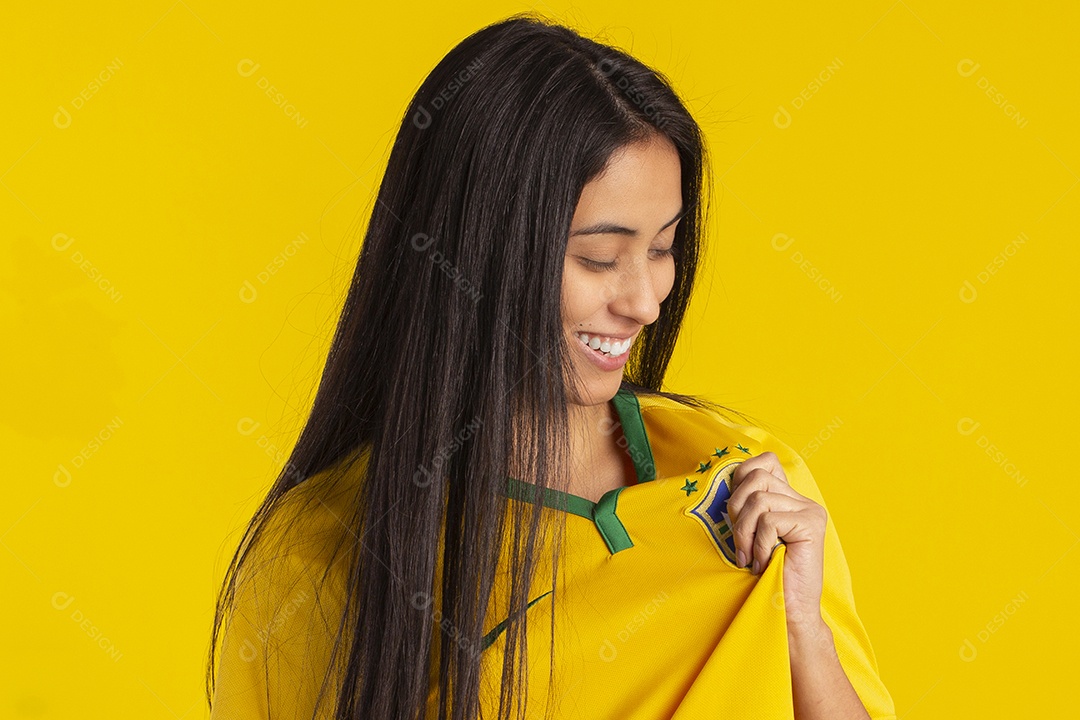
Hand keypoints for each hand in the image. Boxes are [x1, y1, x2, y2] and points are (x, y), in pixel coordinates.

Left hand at [727, 451, 827, 628]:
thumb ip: (746, 507)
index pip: (764, 462)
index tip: (735, 512)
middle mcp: (803, 501)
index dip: (742, 478)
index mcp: (789, 498)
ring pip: (760, 500)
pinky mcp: (811, 525)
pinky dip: (759, 545)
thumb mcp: (749, 533)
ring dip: (745, 532)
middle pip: (757, 478)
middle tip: (741, 542)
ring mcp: (810, 511)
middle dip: (736, 509)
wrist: (787, 611)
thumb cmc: (764, 575)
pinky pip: (770, 521)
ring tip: (751, 557)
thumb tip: (724, 481)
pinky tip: (764, 563)